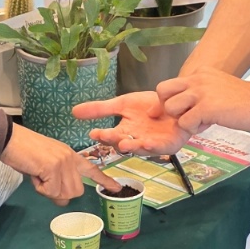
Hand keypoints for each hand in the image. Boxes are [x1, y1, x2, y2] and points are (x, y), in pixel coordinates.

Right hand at [1, 124, 115, 204]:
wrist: (9, 139)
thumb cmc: (23, 153)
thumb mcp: (45, 168)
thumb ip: (57, 182)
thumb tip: (61, 201)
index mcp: (70, 156)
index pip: (91, 169)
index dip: (104, 180)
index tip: (116, 189)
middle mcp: (71, 158)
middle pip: (75, 192)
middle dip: (59, 193)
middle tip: (43, 181)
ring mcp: (64, 162)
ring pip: (64, 194)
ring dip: (48, 191)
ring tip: (38, 175)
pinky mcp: (54, 167)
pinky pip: (50, 191)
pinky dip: (40, 188)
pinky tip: (34, 174)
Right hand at [72, 90, 190, 155]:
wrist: (176, 101)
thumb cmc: (149, 106)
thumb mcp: (122, 104)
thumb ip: (100, 109)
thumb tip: (73, 111)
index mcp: (125, 132)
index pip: (110, 136)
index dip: (103, 136)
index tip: (93, 133)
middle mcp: (137, 141)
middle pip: (125, 143)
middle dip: (116, 141)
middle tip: (108, 137)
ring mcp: (153, 144)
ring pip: (141, 148)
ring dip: (133, 146)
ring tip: (125, 143)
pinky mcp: (169, 145)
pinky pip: (161, 148)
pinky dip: (154, 147)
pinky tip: (147, 142)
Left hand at [156, 69, 249, 134]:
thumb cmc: (246, 99)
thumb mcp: (218, 87)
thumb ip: (201, 92)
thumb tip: (188, 107)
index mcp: (200, 73)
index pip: (171, 84)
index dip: (173, 99)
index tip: (182, 109)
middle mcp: (197, 79)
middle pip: (162, 91)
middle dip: (168, 107)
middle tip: (184, 115)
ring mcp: (201, 92)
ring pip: (170, 107)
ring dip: (181, 119)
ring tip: (199, 121)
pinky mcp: (207, 107)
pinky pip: (184, 122)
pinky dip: (193, 129)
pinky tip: (208, 125)